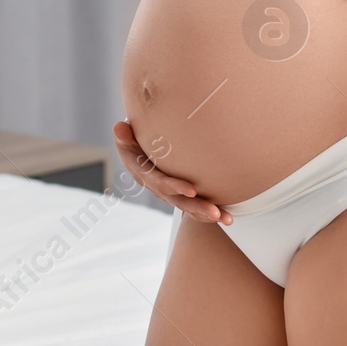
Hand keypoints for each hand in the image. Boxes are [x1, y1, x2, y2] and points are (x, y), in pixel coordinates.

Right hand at [112, 119, 231, 225]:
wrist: (137, 147)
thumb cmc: (132, 138)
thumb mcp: (125, 136)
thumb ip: (123, 134)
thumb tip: (119, 127)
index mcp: (143, 173)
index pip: (159, 182)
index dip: (174, 187)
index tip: (192, 190)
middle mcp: (156, 187)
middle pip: (177, 201)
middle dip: (197, 207)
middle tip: (216, 212)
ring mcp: (168, 192)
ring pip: (188, 207)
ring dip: (207, 214)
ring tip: (227, 218)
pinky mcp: (179, 193)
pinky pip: (193, 206)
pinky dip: (208, 213)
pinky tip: (226, 217)